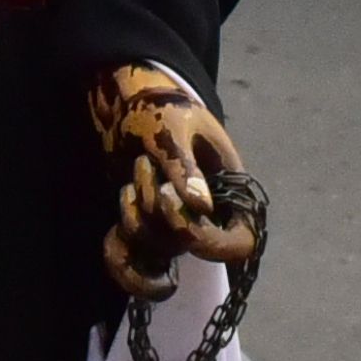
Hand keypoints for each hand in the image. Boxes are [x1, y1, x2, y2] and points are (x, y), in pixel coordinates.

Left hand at [90, 63, 264, 298]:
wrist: (129, 104)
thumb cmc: (161, 108)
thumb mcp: (173, 130)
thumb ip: (185, 167)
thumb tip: (202, 207)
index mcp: (229, 190)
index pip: (240, 242)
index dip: (212, 243)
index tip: (179, 210)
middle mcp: (206, 215)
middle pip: (189, 248)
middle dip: (158, 212)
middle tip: (145, 167)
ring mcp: (175, 223)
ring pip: (159, 250)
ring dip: (137, 214)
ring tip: (137, 169)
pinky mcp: (148, 226)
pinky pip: (136, 256)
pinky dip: (122, 244)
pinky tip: (120, 207)